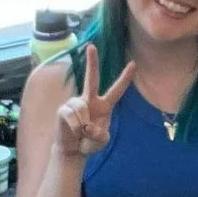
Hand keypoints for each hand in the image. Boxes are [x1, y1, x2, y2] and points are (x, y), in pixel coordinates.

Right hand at [53, 45, 134, 159]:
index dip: (125, 78)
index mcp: (104, 106)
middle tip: (91, 46)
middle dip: (91, 62)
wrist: (73, 150)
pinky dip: (75, 127)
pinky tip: (74, 132)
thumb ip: (101, 135)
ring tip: (81, 133)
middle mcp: (90, 100)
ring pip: (81, 108)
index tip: (133, 64)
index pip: (116, 90)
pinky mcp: (63, 110)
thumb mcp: (102, 141)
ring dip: (83, 125)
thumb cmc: (89, 142)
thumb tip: (89, 126)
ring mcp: (76, 103)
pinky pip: (72, 116)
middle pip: (91, 78)